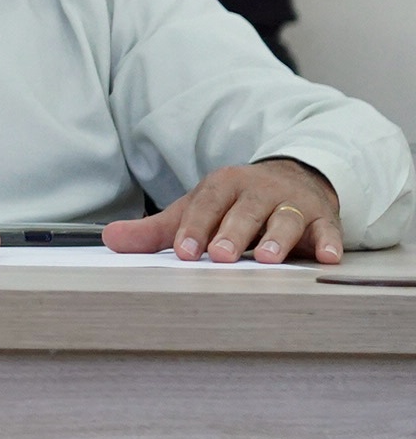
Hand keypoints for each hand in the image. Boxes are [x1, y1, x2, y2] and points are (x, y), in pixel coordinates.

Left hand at [104, 159, 340, 263]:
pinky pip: (328, 230)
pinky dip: (329, 242)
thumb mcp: (196, 211)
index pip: (206, 204)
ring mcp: (292, 204)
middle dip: (232, 232)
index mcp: (223, 186)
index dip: (194, 227)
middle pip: (244, 211)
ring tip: (267, 258)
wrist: (291, 180)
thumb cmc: (234, 204)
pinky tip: (328, 257)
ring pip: (285, 219)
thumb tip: (109, 240)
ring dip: (277, 238)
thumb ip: (156, 230)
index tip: (184, 252)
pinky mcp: (323, 219)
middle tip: (220, 257)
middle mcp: (259, 191)